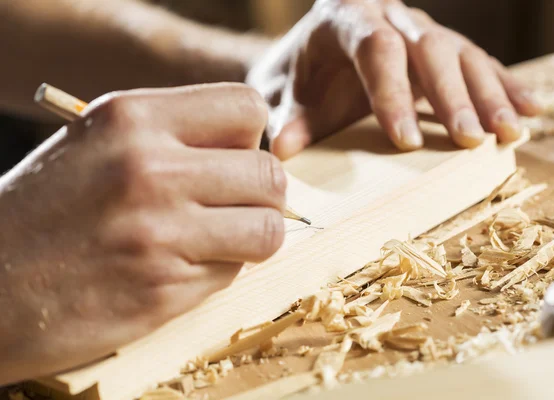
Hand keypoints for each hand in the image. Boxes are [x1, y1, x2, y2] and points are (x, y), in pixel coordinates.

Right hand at [0, 84, 285, 383]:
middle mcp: (150, 170)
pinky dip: (220, 271)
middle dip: (262, 194)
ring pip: (267, 229)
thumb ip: (175, 135)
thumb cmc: (48, 208)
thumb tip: (253, 148)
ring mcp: (158, 233)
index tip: (233, 158)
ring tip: (219, 239)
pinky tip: (182, 267)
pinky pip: (233, 273)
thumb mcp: (99, 142)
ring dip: (253, 236)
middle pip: (269, 174)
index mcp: (133, 119)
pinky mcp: (162, 290)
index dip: (250, 137)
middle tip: (234, 207)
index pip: (247, 108)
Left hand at [247, 0, 542, 159]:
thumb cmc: (297, 79)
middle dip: (452, 95)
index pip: (376, 48)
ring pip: (462, 53)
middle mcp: (388, 14)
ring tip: (507, 133)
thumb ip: (287, 120)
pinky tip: (528, 111)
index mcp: (344, 17)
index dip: (393, 92)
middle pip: (429, 47)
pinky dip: (504, 86)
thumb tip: (284, 150)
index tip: (405, 140)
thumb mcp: (284, 98)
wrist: (308, 59)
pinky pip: (478, 61)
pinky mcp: (439, 47)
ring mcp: (418, 28)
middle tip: (468, 140)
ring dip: (488, 94)